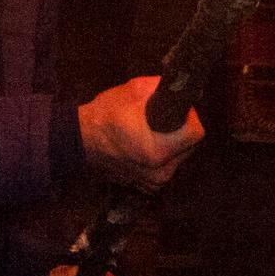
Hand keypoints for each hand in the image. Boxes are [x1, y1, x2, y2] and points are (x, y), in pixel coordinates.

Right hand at [77, 76, 203, 187]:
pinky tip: (145, 144)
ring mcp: (154, 183)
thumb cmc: (105, 115)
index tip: (175, 109)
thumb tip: (186, 90)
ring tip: (151, 130)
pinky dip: (161, 156)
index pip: (196, 134)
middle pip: (190, 146)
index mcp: (158, 149)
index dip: (189, 117)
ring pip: (179, 157)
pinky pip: (166, 166)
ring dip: (172, 143)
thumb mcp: (134, 90)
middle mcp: (161, 172)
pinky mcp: (148, 187)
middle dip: (181, 129)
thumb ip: (164, 88)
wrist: (78, 141)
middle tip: (162, 117)